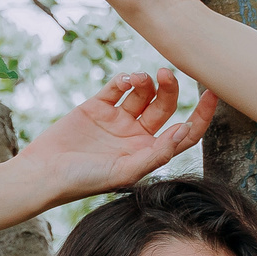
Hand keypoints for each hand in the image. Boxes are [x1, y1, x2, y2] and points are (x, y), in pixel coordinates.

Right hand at [16, 69, 217, 205]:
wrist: (43, 174)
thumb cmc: (83, 181)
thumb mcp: (125, 171)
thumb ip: (156, 153)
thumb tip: (184, 131)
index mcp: (148, 153)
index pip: (184, 132)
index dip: (202, 115)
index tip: (213, 93)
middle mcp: (136, 136)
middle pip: (166, 106)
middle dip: (171, 88)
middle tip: (166, 74)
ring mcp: (116, 120)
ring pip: (143, 93)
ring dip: (146, 81)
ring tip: (138, 78)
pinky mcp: (96, 107)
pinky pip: (117, 87)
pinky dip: (124, 79)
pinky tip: (123, 80)